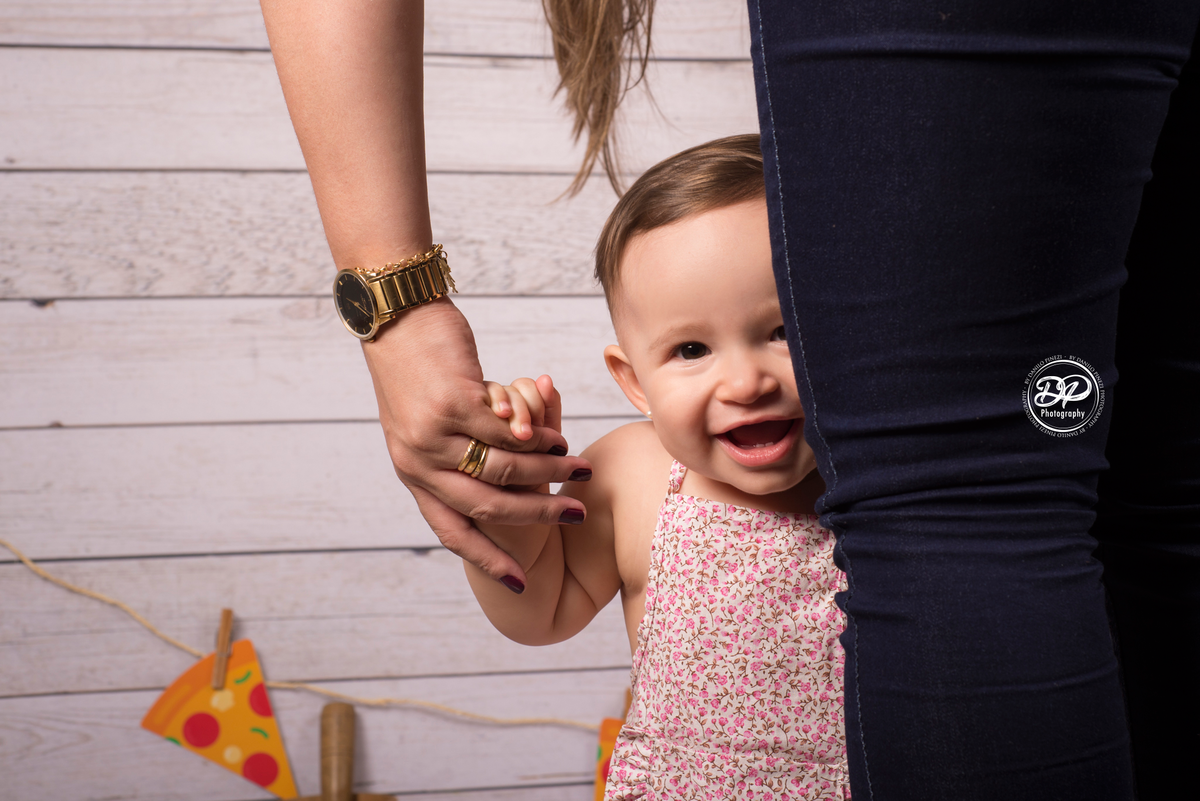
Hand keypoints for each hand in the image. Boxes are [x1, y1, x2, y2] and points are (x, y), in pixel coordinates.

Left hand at [363, 298, 590, 587]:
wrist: (395, 320)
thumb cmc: (419, 371)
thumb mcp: (424, 425)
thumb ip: (453, 457)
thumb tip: (497, 486)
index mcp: (412, 474)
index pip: (452, 531)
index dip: (488, 559)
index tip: (520, 583)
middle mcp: (418, 462)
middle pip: (487, 505)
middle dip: (538, 514)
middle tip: (576, 514)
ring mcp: (434, 434)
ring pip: (504, 468)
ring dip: (548, 471)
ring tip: (578, 469)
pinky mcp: (454, 404)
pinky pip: (507, 433)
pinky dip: (537, 438)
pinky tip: (556, 436)